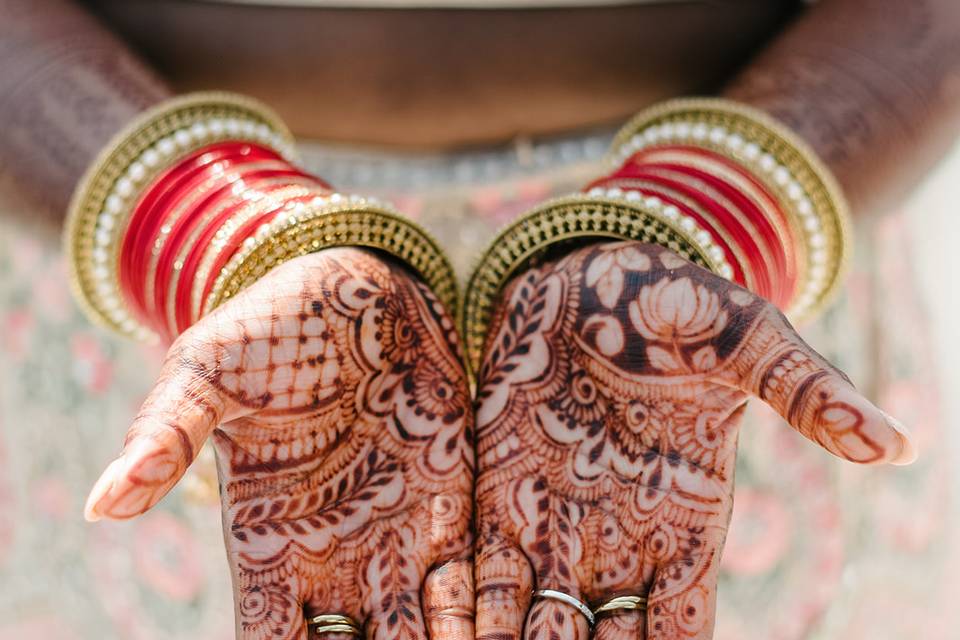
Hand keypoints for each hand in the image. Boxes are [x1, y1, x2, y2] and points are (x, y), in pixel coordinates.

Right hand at [83, 248, 474, 639]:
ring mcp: (395, 538)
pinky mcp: (450, 508)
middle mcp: (333, 556)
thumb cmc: (269, 330)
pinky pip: (472, 581)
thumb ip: (165, 439)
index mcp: (266, 541)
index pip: (269, 639)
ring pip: (422, 631)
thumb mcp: (207, 376)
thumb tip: (98, 504)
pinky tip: (521, 631)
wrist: (353, 291)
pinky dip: (490, 616)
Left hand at [473, 241, 913, 639]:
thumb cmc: (680, 305)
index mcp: (686, 520)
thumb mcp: (749, 342)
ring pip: (532, 620)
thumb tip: (898, 443)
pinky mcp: (497, 489)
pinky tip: (440, 630)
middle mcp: (618, 536)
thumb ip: (808, 394)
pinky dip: (464, 609)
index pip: (679, 628)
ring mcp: (553, 518)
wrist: (593, 271)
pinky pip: (477, 568)